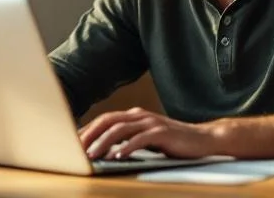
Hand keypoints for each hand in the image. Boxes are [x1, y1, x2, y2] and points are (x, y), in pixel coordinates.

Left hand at [78, 107, 220, 159]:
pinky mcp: (162, 133)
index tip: (71, 142)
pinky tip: (118, 157)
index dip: (87, 130)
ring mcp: (151, 123)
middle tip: (74, 148)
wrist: (203, 139)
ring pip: (120, 129)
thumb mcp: (146, 139)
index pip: (104, 120)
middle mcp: (140, 116)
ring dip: (103, 142)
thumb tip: (103, 150)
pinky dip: (127, 147)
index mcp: (134, 116)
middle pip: (108, 121)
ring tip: (91, 156)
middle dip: (89, 134)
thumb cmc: (172, 141)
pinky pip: (140, 139)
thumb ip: (127, 139)